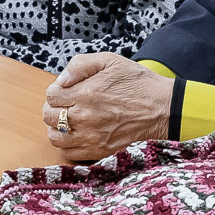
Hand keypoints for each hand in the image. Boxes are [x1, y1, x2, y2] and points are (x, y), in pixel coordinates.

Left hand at [43, 53, 173, 161]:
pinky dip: (68, 144)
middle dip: (54, 108)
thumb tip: (61, 79)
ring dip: (57, 128)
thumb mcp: (111, 61)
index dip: (56, 91)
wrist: (164, 110)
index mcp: (86, 93)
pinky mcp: (99, 151)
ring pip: (55, 137)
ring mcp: (91, 137)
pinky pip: (69, 153)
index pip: (51, 95)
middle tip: (67, 105)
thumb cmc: (140, 84)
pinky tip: (78, 134)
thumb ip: (81, 65)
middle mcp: (85, 117)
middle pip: (49, 116)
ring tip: (70, 121)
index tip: (66, 90)